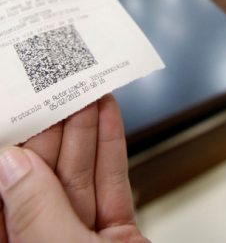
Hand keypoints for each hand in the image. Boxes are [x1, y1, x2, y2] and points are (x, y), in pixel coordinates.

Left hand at [0, 95, 146, 242]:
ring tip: (90, 96)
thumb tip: (14, 165)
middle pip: (45, 179)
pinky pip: (111, 184)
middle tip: (63, 94)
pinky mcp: (118, 232)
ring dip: (87, 131)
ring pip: (81, 175)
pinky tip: (109, 118)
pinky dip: (112, 149)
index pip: (5, 193)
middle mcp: (47, 240)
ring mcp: (83, 236)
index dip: (13, 153)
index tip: (22, 116)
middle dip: (56, 133)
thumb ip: (36, 209)